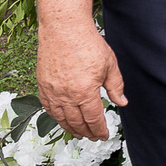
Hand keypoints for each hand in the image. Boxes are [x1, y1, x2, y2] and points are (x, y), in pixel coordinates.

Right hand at [39, 20, 126, 139]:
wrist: (64, 29)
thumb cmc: (87, 43)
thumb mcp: (109, 65)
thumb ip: (116, 86)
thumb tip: (122, 102)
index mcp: (85, 92)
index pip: (93, 119)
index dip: (100, 130)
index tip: (104, 135)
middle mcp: (66, 96)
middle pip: (77, 122)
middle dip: (87, 132)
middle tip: (94, 137)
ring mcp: (52, 92)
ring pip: (61, 119)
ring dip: (71, 129)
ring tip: (79, 133)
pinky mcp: (43, 86)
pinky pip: (48, 108)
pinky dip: (57, 117)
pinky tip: (63, 119)